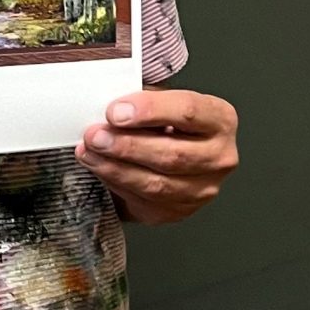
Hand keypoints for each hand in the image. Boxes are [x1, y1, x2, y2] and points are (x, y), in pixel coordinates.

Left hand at [77, 89, 239, 223]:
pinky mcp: (179, 211)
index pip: (188, 112)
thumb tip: (111, 103)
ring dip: (115, 168)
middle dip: (127, 145)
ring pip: (156, 184)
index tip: (116, 111)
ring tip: (89, 152)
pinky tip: (100, 168)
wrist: (170, 153)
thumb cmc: (167, 122)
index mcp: (220, 119)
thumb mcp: (162, 99)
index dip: (149, 110)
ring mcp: (203, 189)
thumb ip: (143, 99)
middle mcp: (219, 157)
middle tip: (96, 135)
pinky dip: (116, 184)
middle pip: (173, 154)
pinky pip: (144, 202)